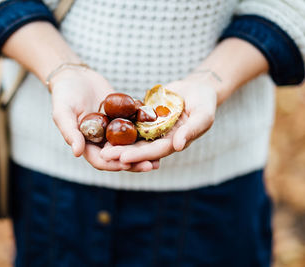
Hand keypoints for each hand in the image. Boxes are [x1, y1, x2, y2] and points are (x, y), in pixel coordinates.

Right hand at [50, 68, 158, 171]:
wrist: (76, 76)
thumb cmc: (64, 94)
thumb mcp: (62, 112)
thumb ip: (69, 132)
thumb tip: (77, 153)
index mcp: (86, 144)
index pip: (101, 160)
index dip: (114, 164)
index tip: (128, 165)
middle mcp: (101, 141)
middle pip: (120, 157)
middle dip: (135, 163)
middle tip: (152, 165)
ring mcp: (113, 131)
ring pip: (130, 146)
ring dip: (145, 152)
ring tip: (161, 156)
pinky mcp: (123, 119)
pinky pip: (136, 128)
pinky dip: (147, 133)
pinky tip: (162, 134)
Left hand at [100, 74, 217, 163]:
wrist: (197, 88)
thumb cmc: (205, 103)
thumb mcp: (203, 115)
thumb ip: (192, 130)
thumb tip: (177, 146)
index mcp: (175, 142)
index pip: (155, 152)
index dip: (140, 155)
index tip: (123, 158)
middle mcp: (161, 139)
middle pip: (140, 148)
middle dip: (122, 153)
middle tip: (104, 155)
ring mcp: (152, 129)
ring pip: (133, 138)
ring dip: (117, 143)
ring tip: (100, 146)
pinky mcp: (145, 117)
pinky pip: (131, 121)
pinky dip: (119, 125)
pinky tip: (104, 126)